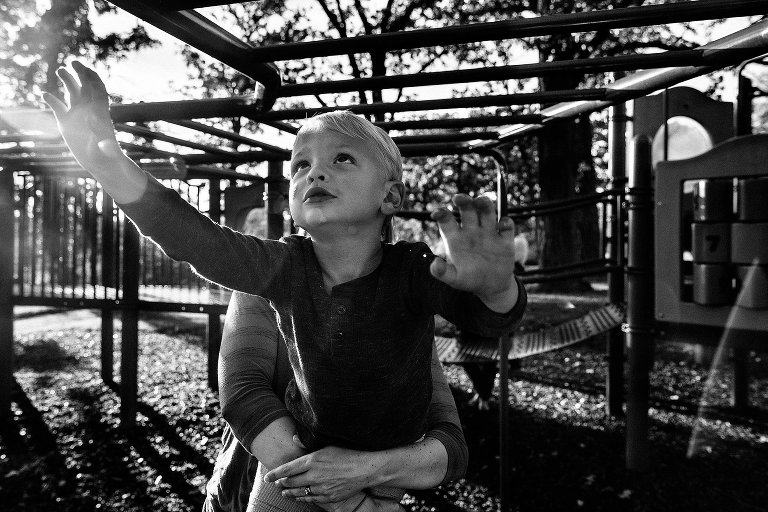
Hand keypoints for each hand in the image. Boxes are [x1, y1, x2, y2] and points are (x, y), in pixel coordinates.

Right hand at [42, 61, 120, 171]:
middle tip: (72, 62)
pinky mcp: (66, 124)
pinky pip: (58, 109)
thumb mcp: (109, 153)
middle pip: (84, 88)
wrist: (102, 164)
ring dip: (67, 81)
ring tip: (59, 70)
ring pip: (72, 94)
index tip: (84, 69)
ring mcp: (77, 116)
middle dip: (80, 74)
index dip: (92, 78)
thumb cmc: (109, 158)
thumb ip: (107, 147)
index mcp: (100, 113)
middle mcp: (88, 111)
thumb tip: (105, 143)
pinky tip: (45, 95)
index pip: (98, 90)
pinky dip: (52, 101)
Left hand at [264, 444, 380, 503]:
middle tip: (277, 483)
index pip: (287, 469)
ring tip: (284, 492)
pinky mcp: (328, 497)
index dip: (275, 474)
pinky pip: (310, 499)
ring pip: (299, 493)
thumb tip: (294, 438)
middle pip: (290, 482)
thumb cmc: (347, 453)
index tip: (267, 477)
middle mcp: (314, 475)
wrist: (366, 468)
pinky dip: (302, 498)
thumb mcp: (326, 444)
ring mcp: (321, 488)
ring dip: (289, 492)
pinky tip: (299, 497)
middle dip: (281, 483)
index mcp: (312, 460)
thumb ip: (307, 444)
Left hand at [430, 194, 517, 311]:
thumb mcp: (454, 279)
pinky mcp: (505, 239)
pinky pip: (506, 226)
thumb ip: (442, 273)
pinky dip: (505, 223)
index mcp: (456, 237)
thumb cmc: (469, 280)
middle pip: (467, 209)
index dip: (441, 214)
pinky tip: (502, 226)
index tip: (436, 213)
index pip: (446, 220)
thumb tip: (434, 264)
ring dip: (484, 203)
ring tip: (481, 202)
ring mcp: (488, 232)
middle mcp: (471, 230)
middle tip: (458, 199)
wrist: (491, 287)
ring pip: (487, 211)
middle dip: (463, 201)